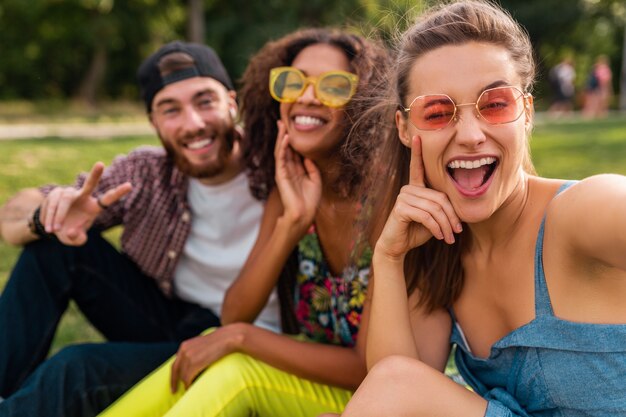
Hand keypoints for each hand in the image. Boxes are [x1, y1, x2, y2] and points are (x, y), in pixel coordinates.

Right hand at [40, 162, 131, 244]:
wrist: (52, 227)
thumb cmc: (69, 232)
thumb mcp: (75, 239)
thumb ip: (77, 239)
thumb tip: (71, 231)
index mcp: (94, 207)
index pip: (107, 199)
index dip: (118, 193)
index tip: (130, 185)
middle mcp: (83, 196)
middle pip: (89, 184)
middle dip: (95, 174)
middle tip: (101, 164)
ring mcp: (69, 193)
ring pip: (64, 199)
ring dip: (58, 216)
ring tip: (53, 231)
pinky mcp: (55, 193)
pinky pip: (51, 203)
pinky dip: (49, 216)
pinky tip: (48, 226)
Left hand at [170, 324, 247, 391]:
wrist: (227, 338)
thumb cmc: (219, 341)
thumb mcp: (202, 344)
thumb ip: (195, 351)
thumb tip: (193, 361)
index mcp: (184, 345)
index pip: (175, 363)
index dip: (173, 374)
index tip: (173, 382)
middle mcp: (184, 350)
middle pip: (175, 370)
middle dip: (174, 381)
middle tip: (174, 391)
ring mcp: (188, 357)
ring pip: (182, 376)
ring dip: (185, 383)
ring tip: (189, 388)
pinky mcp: (195, 363)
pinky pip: (188, 378)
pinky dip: (189, 385)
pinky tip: (191, 387)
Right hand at [274, 121, 321, 230]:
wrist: (304, 213)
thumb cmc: (310, 199)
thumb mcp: (315, 179)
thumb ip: (311, 167)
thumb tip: (307, 156)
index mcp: (297, 170)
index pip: (293, 151)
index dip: (292, 140)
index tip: (292, 127)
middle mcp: (288, 169)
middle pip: (285, 148)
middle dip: (283, 135)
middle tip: (281, 121)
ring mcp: (283, 171)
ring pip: (280, 151)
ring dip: (280, 138)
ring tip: (281, 125)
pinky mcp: (280, 174)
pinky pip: (280, 158)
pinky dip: (282, 147)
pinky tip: (284, 138)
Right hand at [375, 136, 461, 260]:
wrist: (397, 246)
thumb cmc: (417, 231)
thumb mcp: (434, 218)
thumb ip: (442, 208)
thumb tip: (459, 208)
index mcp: (416, 187)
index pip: (417, 167)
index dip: (418, 152)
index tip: (419, 136)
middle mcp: (408, 188)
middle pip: (439, 198)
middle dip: (451, 217)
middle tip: (457, 232)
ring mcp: (403, 197)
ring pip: (434, 208)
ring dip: (445, 226)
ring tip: (449, 238)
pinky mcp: (401, 208)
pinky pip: (426, 216)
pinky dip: (436, 228)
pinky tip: (439, 237)